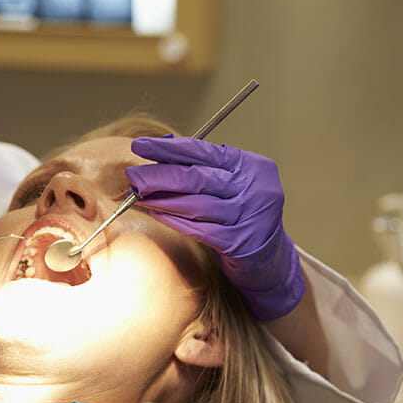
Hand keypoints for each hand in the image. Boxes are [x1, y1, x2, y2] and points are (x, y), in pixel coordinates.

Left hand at [127, 136, 303, 320]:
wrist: (270, 258)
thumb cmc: (243, 214)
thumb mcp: (231, 183)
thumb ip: (202, 163)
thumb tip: (162, 144)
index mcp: (251, 166)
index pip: (204, 151)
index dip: (168, 148)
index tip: (140, 145)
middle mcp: (255, 188)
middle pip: (196, 178)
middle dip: (159, 175)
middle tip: (132, 176)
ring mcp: (249, 216)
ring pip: (195, 205)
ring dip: (162, 199)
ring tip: (138, 195)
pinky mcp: (240, 243)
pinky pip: (199, 229)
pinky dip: (174, 221)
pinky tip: (156, 214)